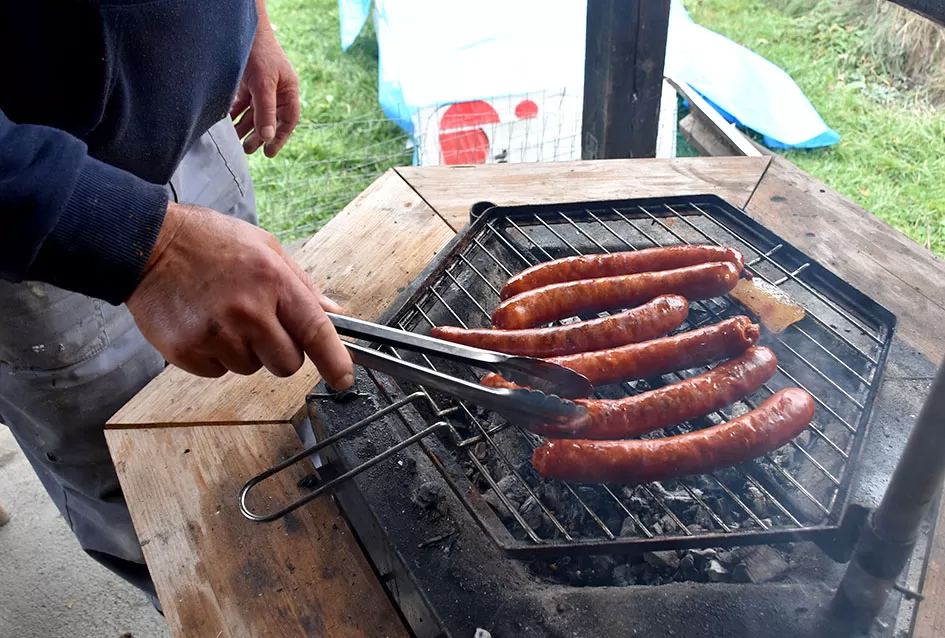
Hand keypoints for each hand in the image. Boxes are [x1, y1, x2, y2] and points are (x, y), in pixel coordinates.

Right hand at [126, 202, 353, 387]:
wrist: (149, 243)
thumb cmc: (210, 242)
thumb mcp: (266, 248)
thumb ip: (302, 285)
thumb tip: (333, 313)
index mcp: (273, 282)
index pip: (315, 331)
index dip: (334, 360)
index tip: (343, 377)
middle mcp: (247, 311)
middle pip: (286, 363)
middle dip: (280, 352)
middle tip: (260, 325)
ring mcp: (215, 333)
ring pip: (251, 369)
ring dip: (244, 352)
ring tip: (223, 316)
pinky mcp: (186, 350)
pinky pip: (217, 372)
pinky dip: (215, 357)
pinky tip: (203, 325)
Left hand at [230, 27, 299, 156]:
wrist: (244, 30)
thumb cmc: (260, 53)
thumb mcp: (264, 84)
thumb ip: (266, 111)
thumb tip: (267, 137)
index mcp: (288, 91)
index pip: (288, 120)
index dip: (280, 137)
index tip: (269, 152)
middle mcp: (277, 92)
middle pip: (270, 120)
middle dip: (259, 136)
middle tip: (248, 149)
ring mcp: (261, 88)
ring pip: (255, 114)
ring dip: (246, 127)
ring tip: (236, 140)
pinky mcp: (247, 84)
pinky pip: (243, 105)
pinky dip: (236, 114)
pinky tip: (228, 123)